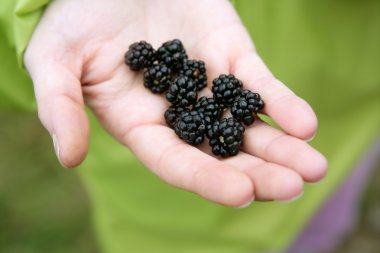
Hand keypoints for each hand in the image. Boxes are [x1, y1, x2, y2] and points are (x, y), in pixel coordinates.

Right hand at [25, 0, 326, 206]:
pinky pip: (258, 84)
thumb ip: (61, 107)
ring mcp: (208, 87)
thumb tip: (69, 157)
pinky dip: (281, 103)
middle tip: (294, 186)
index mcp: (141, 125)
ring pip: (248, 125)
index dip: (206, 179)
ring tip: (313, 167)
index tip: (243, 193)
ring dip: (281, 147)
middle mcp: (179, 114)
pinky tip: (304, 123)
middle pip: (221, 152)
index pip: (176, 161)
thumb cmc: (75, 21)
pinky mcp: (229, 57)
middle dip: (258, 171)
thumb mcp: (54, 62)